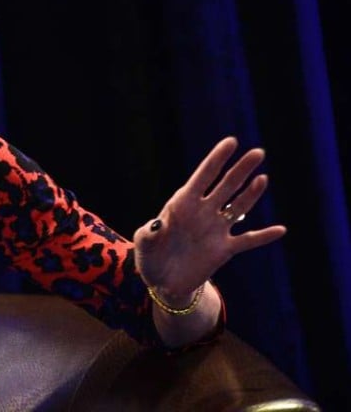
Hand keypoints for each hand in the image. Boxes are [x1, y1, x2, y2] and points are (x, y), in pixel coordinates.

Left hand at [133, 136, 286, 298]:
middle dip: (241, 169)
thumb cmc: (150, 256)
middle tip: (258, 153)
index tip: (231, 142)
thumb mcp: (144, 244)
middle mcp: (203, 212)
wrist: (163, 281)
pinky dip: (264, 236)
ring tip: (262, 178)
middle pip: (226, 186)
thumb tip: (157, 225)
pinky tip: (280, 229)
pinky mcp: (225, 249)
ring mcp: (216, 229)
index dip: (217, 159)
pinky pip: (248, 240)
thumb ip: (149, 234)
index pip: (203, 176)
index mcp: (182, 203)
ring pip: (239, 206)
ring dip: (252, 193)